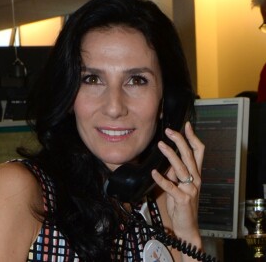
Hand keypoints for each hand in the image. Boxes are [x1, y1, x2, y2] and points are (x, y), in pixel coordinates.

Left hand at [151, 121, 203, 242]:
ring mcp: (190, 189)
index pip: (198, 151)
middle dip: (180, 140)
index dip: (193, 138)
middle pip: (190, 155)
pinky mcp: (182, 199)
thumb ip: (175, 171)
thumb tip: (168, 157)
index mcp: (196, 174)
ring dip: (170, 154)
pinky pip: (170, 186)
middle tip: (169, 131)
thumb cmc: (182, 203)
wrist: (186, 226)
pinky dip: (161, 178)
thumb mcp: (180, 184)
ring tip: (161, 144)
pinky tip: (154, 172)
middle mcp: (195, 179)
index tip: (186, 125)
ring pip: (181, 167)